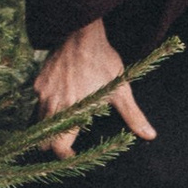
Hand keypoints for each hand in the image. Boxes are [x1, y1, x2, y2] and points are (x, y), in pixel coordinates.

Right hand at [34, 18, 154, 157]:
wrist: (82, 33)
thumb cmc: (103, 61)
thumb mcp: (121, 89)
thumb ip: (133, 115)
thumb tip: (149, 135)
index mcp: (72, 110)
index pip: (58, 145)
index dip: (65, 154)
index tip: (74, 154)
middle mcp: (53, 104)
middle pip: (44, 136)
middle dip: (54, 143)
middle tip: (67, 143)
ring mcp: (42, 92)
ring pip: (39, 120)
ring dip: (50, 126)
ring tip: (65, 124)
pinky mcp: (38, 81)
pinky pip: (38, 101)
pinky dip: (46, 107)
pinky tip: (60, 101)